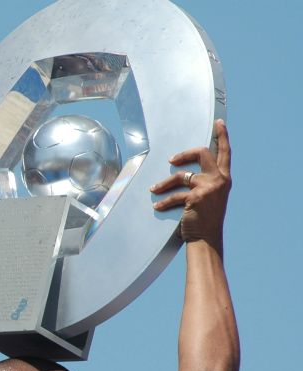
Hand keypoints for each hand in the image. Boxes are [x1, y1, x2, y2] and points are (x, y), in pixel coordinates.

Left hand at [150, 120, 231, 250]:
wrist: (206, 238)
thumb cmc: (205, 218)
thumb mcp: (211, 196)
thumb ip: (206, 182)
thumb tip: (187, 172)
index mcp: (224, 178)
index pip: (225, 152)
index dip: (222, 136)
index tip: (218, 123)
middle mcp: (219, 180)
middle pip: (202, 153)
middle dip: (184, 153)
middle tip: (171, 160)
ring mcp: (208, 187)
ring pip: (181, 175)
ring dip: (164, 183)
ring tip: (154, 189)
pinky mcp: (196, 197)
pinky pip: (174, 195)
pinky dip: (163, 201)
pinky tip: (157, 206)